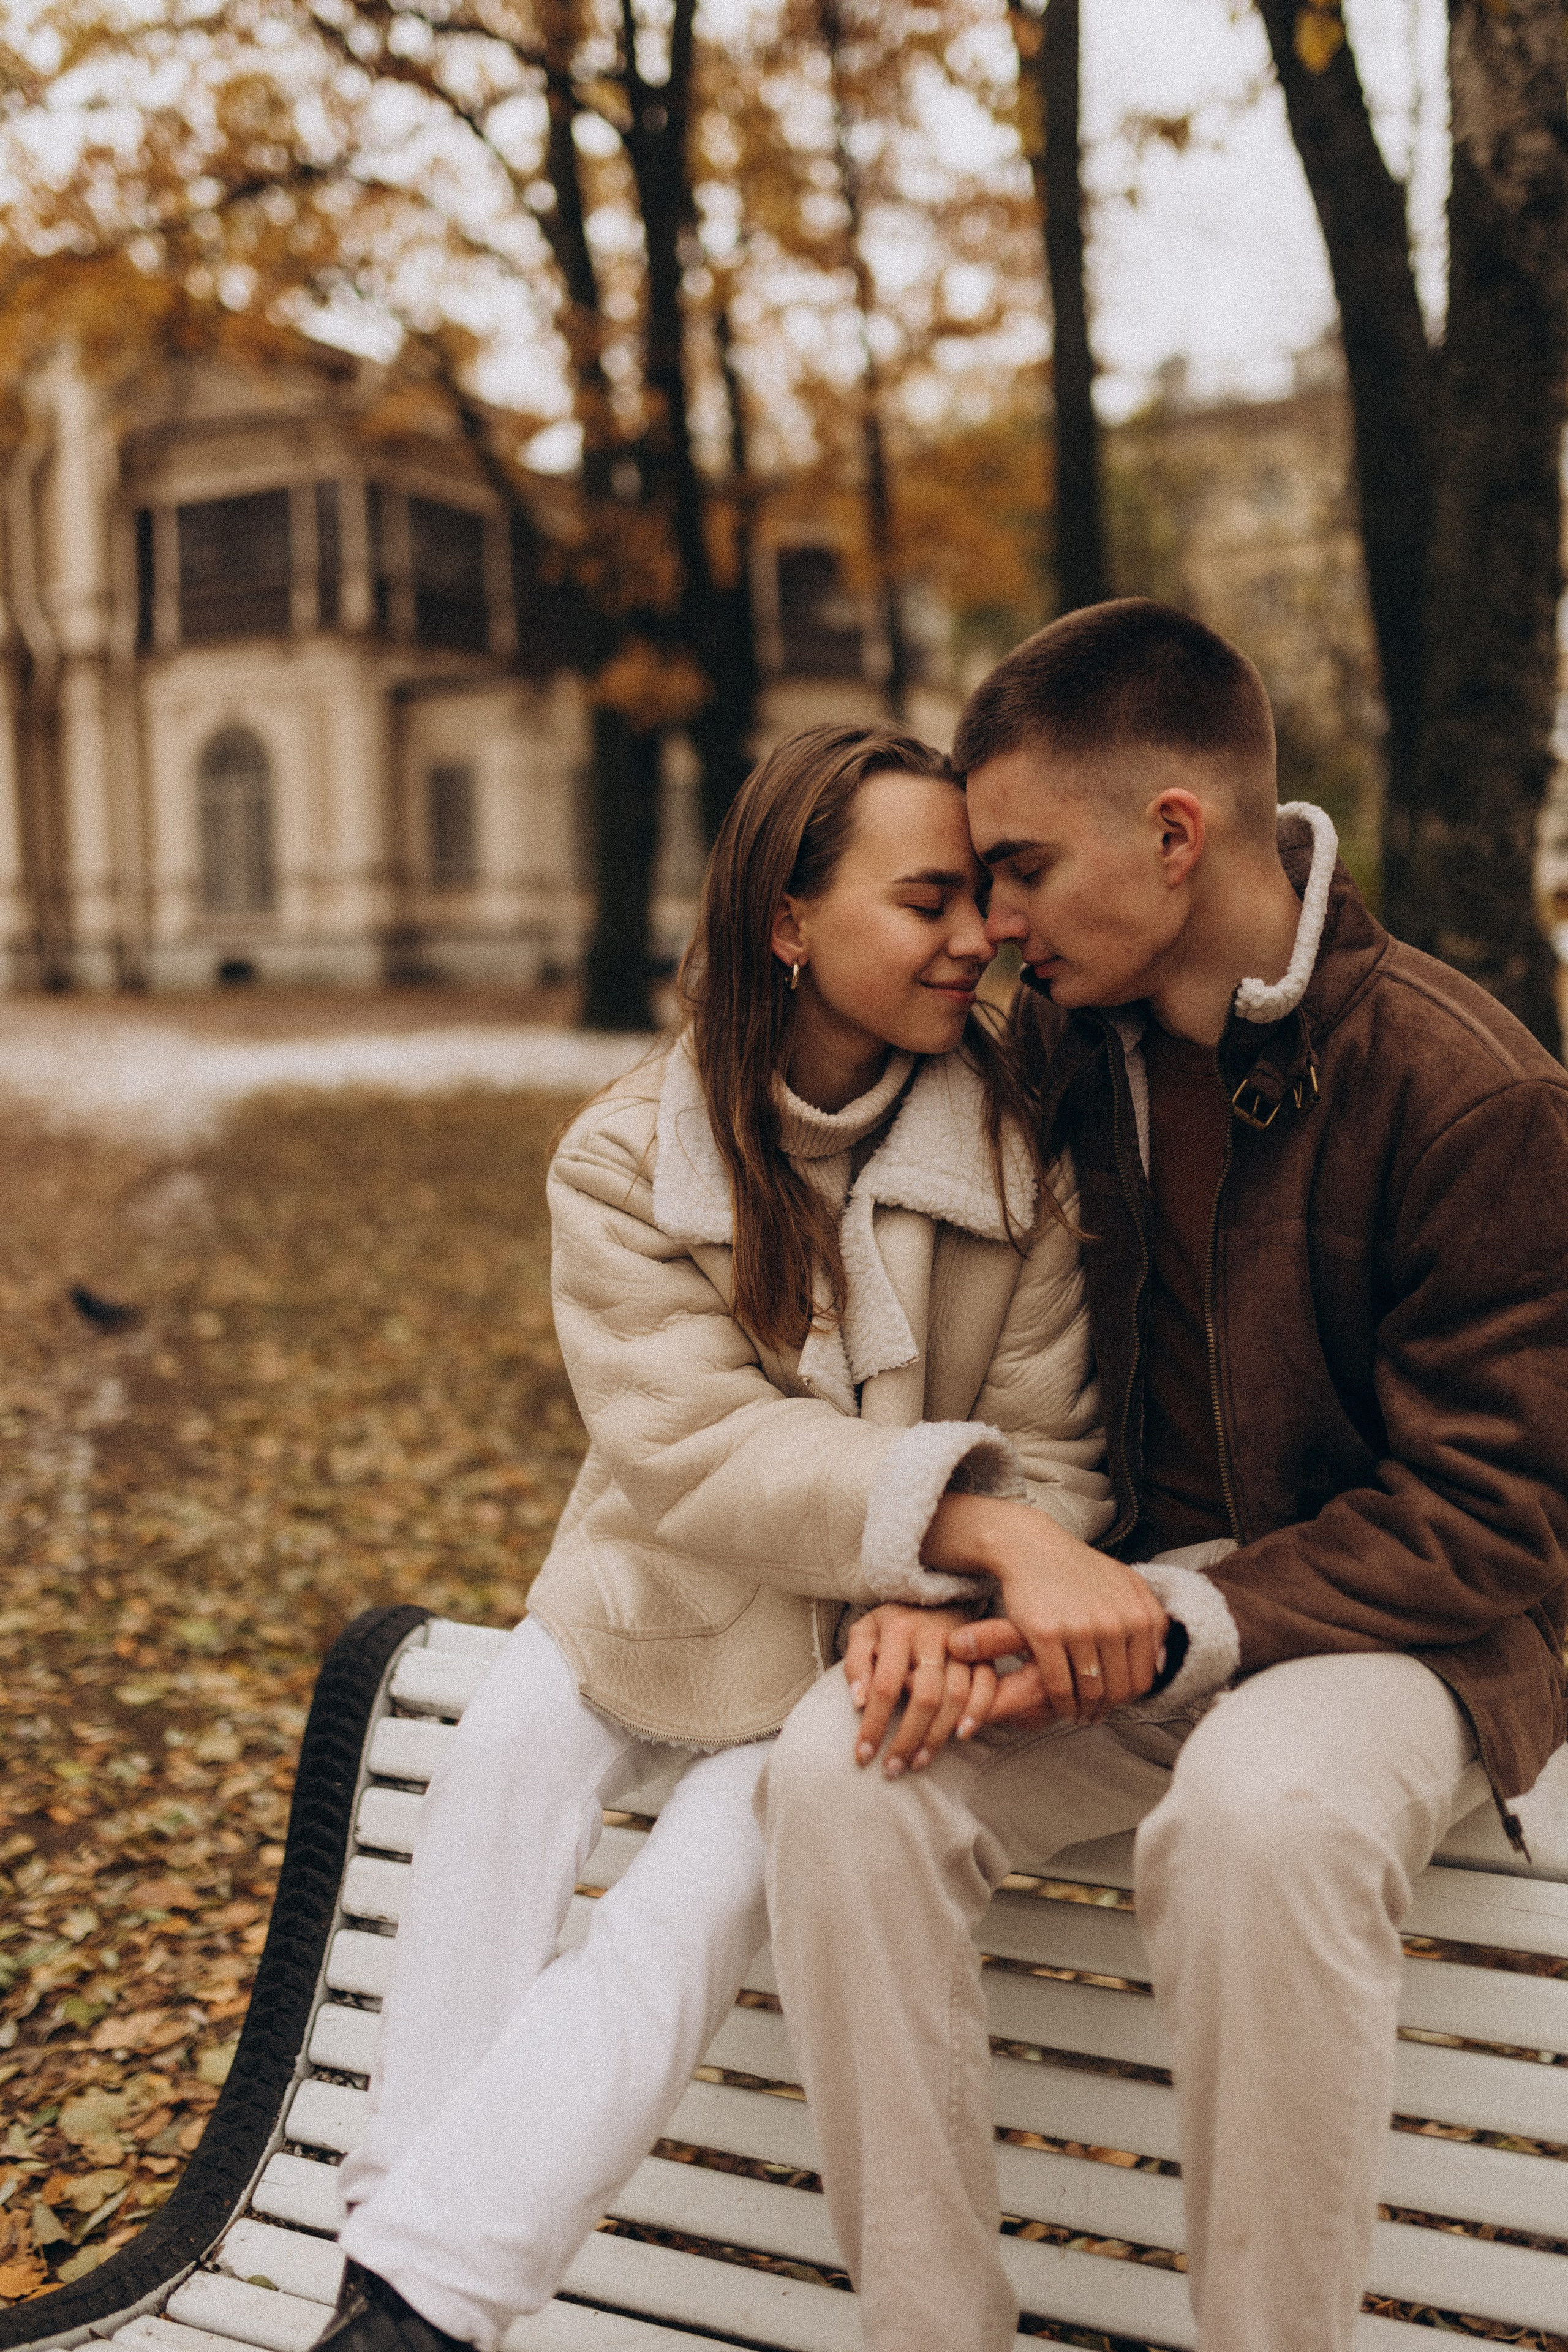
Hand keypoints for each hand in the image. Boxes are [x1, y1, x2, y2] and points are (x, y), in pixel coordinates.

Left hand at [843, 1605, 998, 1777]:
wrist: (935, 1598)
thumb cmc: (892, 1625)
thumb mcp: (864, 1633)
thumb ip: (856, 1664)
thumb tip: (858, 1702)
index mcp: (899, 1628)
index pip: (885, 1686)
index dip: (874, 1724)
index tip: (862, 1756)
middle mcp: (933, 1634)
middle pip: (925, 1697)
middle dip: (908, 1739)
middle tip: (892, 1769)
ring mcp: (963, 1644)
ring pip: (957, 1696)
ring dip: (938, 1735)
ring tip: (918, 1763)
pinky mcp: (984, 1653)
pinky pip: (988, 1686)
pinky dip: (978, 1713)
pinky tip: (961, 1737)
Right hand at [924, 1495, 1167, 1725]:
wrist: (1030, 1546)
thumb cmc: (1077, 1567)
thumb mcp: (1127, 1582)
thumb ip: (1152, 1618)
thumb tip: (1161, 1663)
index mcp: (1138, 1614)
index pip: (1143, 1679)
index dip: (1128, 1699)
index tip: (1114, 1703)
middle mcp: (1115, 1623)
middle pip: (1117, 1690)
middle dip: (1106, 1709)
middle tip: (1093, 1715)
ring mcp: (1080, 1629)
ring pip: (1090, 1691)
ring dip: (1084, 1711)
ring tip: (1077, 1714)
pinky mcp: (1047, 1634)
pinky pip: (1058, 1685)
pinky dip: (1059, 1704)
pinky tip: (1058, 1706)